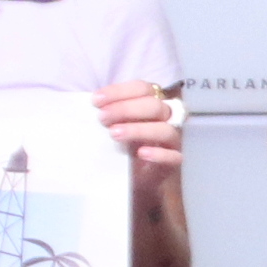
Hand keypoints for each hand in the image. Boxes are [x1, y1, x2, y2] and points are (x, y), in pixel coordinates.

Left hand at [94, 79, 184, 193]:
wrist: (128, 179)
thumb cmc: (120, 147)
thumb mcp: (111, 126)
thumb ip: (107, 113)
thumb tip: (91, 103)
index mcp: (150, 104)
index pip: (143, 88)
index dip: (120, 91)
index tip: (96, 101)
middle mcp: (165, 119)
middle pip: (154, 106)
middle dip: (126, 109)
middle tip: (102, 118)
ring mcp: (172, 141)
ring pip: (165, 130)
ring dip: (138, 129)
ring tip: (114, 134)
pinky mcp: (173, 163)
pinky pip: (174, 157)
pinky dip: (159, 154)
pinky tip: (141, 153)